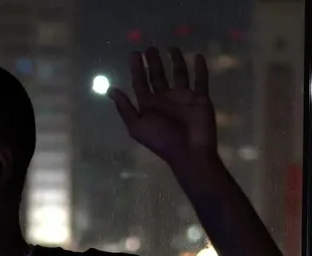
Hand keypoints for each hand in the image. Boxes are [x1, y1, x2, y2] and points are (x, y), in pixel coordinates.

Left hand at [109, 48, 217, 168]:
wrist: (190, 152)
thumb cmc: (162, 140)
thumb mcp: (137, 126)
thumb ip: (125, 108)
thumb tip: (110, 90)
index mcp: (149, 105)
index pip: (141, 83)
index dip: (136, 69)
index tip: (134, 54)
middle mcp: (165, 99)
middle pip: (158, 76)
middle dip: (153, 62)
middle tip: (149, 48)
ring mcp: (183, 98)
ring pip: (179, 74)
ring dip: (176, 61)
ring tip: (171, 47)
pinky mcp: (200, 99)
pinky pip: (201, 81)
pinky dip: (200, 69)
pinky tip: (199, 56)